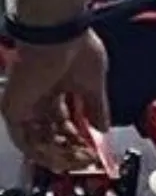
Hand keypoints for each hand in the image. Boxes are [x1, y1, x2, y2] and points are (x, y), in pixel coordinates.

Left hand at [1, 30, 109, 170]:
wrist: (57, 34)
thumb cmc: (75, 46)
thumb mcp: (95, 82)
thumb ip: (97, 108)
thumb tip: (104, 127)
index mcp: (56, 85)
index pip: (64, 120)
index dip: (79, 136)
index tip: (92, 148)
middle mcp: (38, 95)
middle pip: (51, 133)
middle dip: (71, 149)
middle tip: (86, 160)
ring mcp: (25, 103)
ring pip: (38, 141)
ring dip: (59, 155)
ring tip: (78, 161)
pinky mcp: (13, 109)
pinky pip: (25, 141)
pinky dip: (44, 153)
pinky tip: (62, 157)